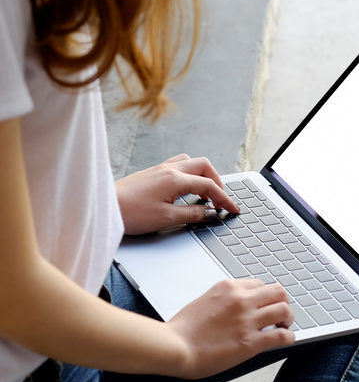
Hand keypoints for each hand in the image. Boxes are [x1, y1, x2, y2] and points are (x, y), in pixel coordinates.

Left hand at [115, 154, 239, 234]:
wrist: (103, 207)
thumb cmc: (130, 213)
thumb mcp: (167, 219)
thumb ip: (193, 213)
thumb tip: (210, 212)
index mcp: (175, 179)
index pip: (209, 186)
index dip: (224, 199)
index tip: (232, 209)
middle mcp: (169, 169)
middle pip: (204, 166)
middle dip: (217, 181)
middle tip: (220, 200)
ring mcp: (159, 169)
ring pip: (191, 162)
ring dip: (203, 175)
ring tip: (204, 193)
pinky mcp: (152, 173)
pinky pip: (178, 166)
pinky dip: (189, 175)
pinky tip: (185, 189)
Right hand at [167, 279, 294, 378]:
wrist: (174, 347)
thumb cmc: (182, 329)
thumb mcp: (203, 301)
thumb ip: (223, 300)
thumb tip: (235, 307)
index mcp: (228, 287)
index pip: (259, 284)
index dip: (265, 296)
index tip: (264, 305)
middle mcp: (241, 300)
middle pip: (278, 291)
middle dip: (282, 302)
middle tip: (279, 313)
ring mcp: (247, 320)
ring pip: (284, 310)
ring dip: (288, 318)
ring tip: (283, 326)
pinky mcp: (251, 342)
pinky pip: (282, 335)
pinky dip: (288, 337)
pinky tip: (284, 340)